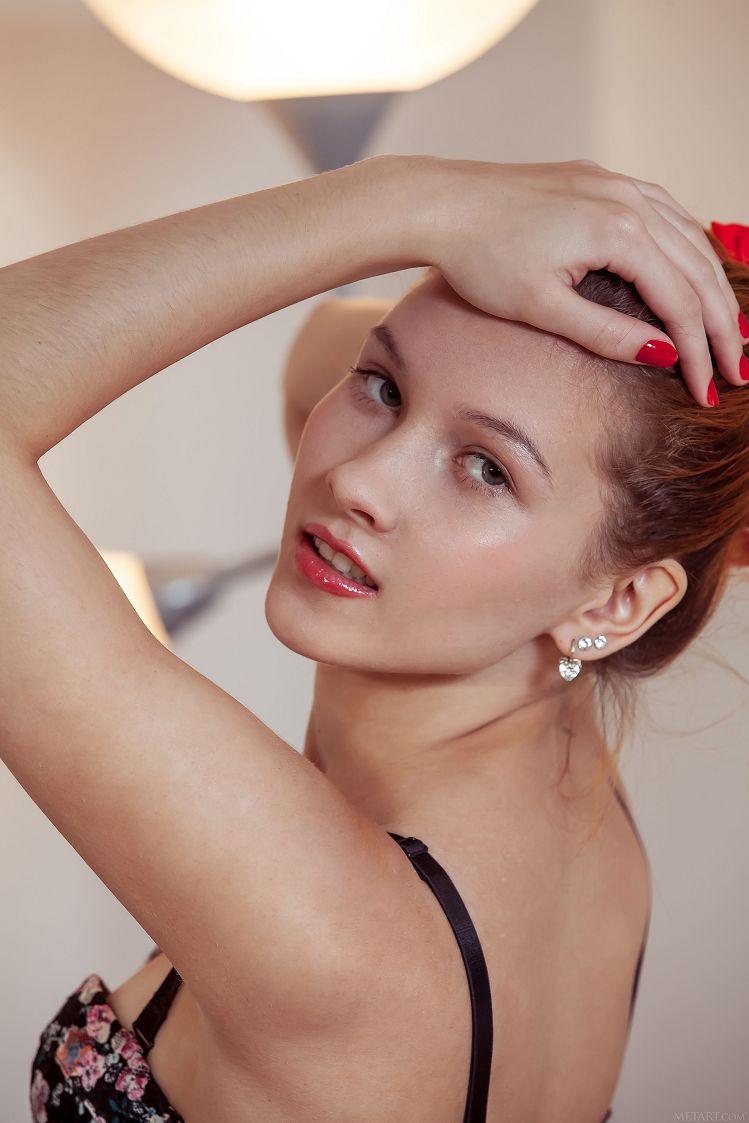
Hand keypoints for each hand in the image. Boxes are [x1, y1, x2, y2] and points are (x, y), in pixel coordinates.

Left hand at [414, 156, 746, 406]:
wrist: (440, 205)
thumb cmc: (480, 258)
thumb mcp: (541, 308)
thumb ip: (606, 333)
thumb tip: (663, 355)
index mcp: (619, 232)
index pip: (680, 303)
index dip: (698, 354)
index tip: (708, 393)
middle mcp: (629, 200)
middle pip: (699, 270)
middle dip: (722, 326)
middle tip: (738, 370)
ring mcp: (617, 184)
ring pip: (690, 238)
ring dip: (713, 287)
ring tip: (729, 330)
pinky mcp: (601, 180)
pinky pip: (667, 213)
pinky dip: (689, 248)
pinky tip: (695, 271)